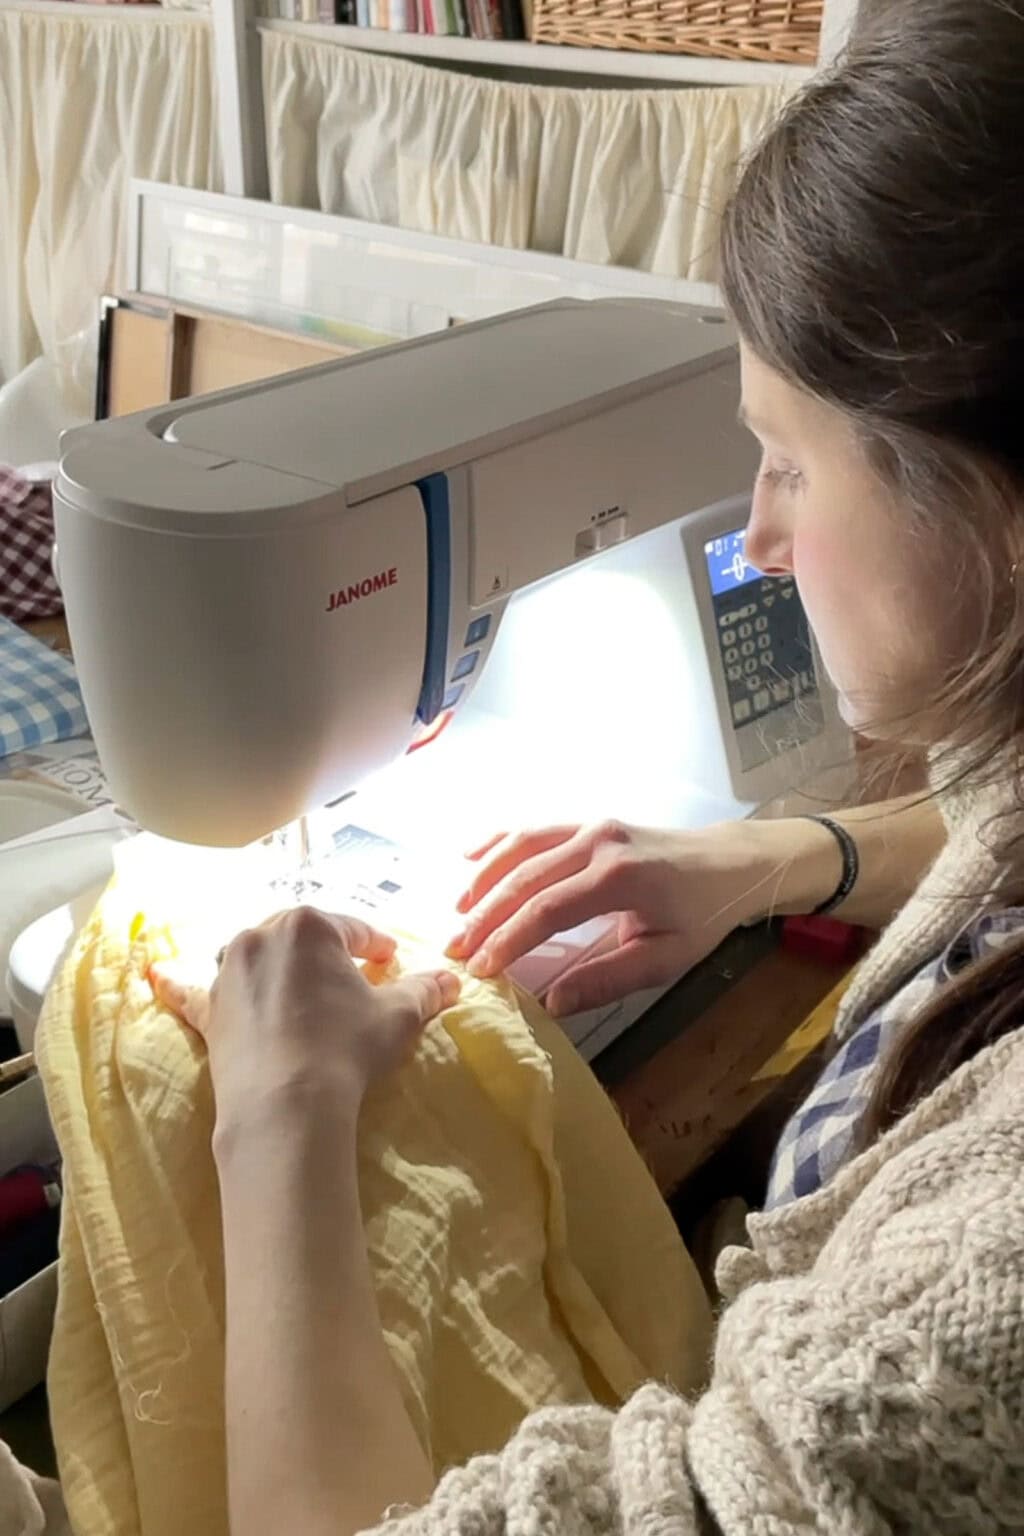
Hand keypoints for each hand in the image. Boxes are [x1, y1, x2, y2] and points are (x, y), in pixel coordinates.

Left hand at [151, 906, 459, 1128]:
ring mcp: (227, 973)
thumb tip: (452, 980)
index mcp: (309, 925)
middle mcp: (261, 935)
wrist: (286, 1106)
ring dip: (275, 967)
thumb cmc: (346, 1048)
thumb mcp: (397, 1017)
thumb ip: (423, 991)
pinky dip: (180, 985)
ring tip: (298, 991)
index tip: (390, 962)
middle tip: (350, 980)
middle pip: (302, 939)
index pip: (354, 929)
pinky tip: (158, 976)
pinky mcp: (209, 1012)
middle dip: (326, 956)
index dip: (377, 948)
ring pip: (255, 957)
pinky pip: (191, 992)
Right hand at [446, 819, 775, 1016]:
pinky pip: (535, 827)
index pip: (546, 909)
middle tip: (455, 949)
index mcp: (618, 878)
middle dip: (485, 915)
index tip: (481, 969)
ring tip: (456, 912)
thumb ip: (608, 979)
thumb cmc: (701, 915)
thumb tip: (552, 1003)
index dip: (508, 939)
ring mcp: (591, 826)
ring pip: (522, 845)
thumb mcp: (665, 958)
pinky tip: (470, 856)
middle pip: (525, 877)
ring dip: (484, 878)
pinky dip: (499, 841)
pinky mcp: (589, 822)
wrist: (731, 863)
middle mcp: (598, 843)